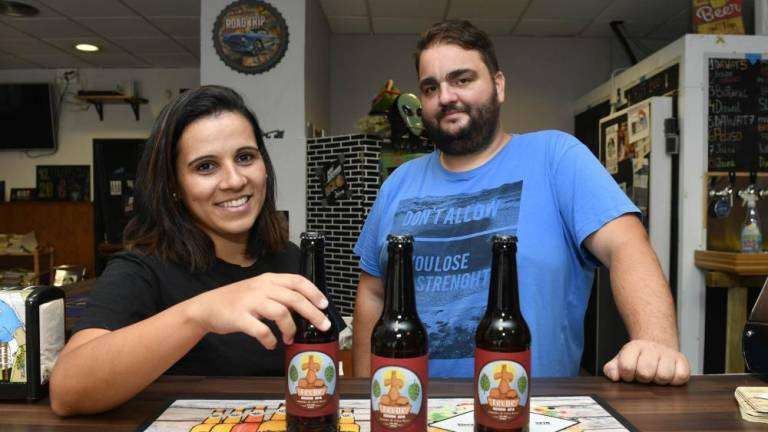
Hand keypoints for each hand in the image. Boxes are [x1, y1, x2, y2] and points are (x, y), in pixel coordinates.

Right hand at [186, 273, 329, 349]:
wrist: (206, 307)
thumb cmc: (237, 301)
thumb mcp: (259, 290)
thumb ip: (279, 295)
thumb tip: (305, 309)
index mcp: (269, 280)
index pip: (297, 281)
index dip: (314, 292)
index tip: (325, 305)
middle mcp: (261, 287)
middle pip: (294, 298)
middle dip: (313, 313)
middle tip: (323, 326)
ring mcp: (250, 301)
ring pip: (281, 313)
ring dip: (290, 329)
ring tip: (289, 339)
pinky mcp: (239, 317)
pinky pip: (261, 330)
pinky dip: (270, 339)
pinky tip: (271, 344)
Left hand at [603, 340, 689, 385]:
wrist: (656, 346)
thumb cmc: (637, 358)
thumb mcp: (620, 361)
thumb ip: (611, 369)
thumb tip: (614, 376)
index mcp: (634, 348)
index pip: (627, 367)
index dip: (627, 375)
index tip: (629, 374)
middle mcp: (651, 349)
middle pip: (645, 373)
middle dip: (643, 378)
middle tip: (644, 375)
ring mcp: (668, 354)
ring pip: (664, 376)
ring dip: (659, 380)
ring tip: (656, 374)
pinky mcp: (683, 361)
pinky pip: (681, 377)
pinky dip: (675, 380)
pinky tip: (669, 375)